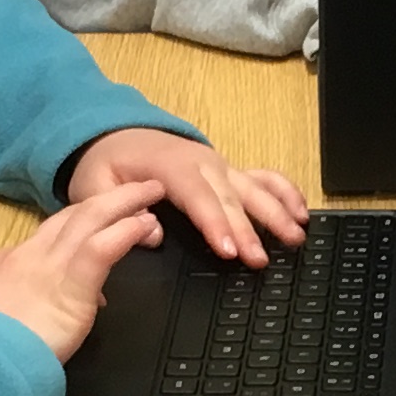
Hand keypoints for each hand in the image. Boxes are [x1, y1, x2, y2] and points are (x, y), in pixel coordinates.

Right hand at [0, 175, 166, 359]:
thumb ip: (4, 316)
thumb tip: (24, 322)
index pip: (41, 243)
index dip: (70, 238)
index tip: (89, 240)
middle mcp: (24, 256)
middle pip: (68, 217)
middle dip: (100, 201)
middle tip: (127, 190)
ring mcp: (48, 265)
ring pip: (90, 219)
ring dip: (122, 201)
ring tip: (148, 191)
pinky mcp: (71, 283)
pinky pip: (104, 248)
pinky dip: (126, 232)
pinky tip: (144, 224)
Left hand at [70, 124, 307, 267]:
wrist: (116, 135)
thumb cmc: (107, 165)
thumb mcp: (93, 186)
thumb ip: (116, 209)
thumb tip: (151, 231)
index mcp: (168, 165)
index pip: (197, 196)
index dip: (215, 223)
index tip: (229, 250)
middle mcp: (200, 162)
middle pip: (229, 198)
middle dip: (247, 229)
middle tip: (260, 260)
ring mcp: (219, 165)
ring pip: (252, 188)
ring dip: (276, 212)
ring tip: (295, 236)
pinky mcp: (228, 171)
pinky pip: (262, 178)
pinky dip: (284, 192)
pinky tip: (301, 211)